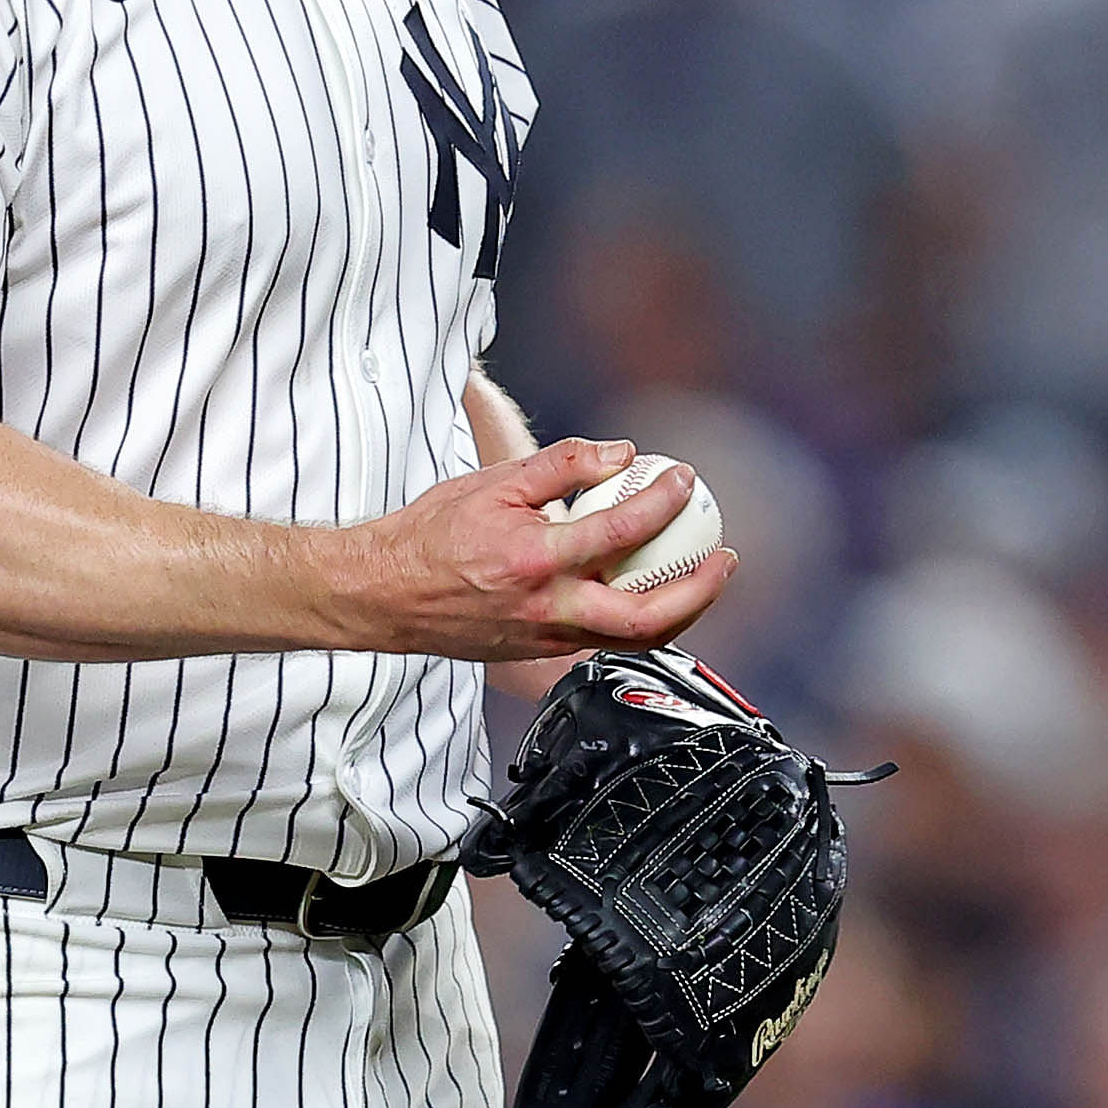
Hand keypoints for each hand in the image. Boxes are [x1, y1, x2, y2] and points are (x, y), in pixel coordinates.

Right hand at [332, 437, 733, 662]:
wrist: (382, 594)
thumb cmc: (429, 537)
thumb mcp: (491, 483)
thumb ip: (559, 465)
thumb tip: (619, 454)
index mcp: (533, 559)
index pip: (620, 530)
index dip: (662, 501)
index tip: (681, 479)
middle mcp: (546, 608)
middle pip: (648, 615)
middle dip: (700, 587)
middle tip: (725, 557)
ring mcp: (545, 638)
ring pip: (633, 640)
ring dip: (681, 612)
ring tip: (704, 581)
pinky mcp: (539, 653)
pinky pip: (604, 641)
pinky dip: (639, 622)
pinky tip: (653, 597)